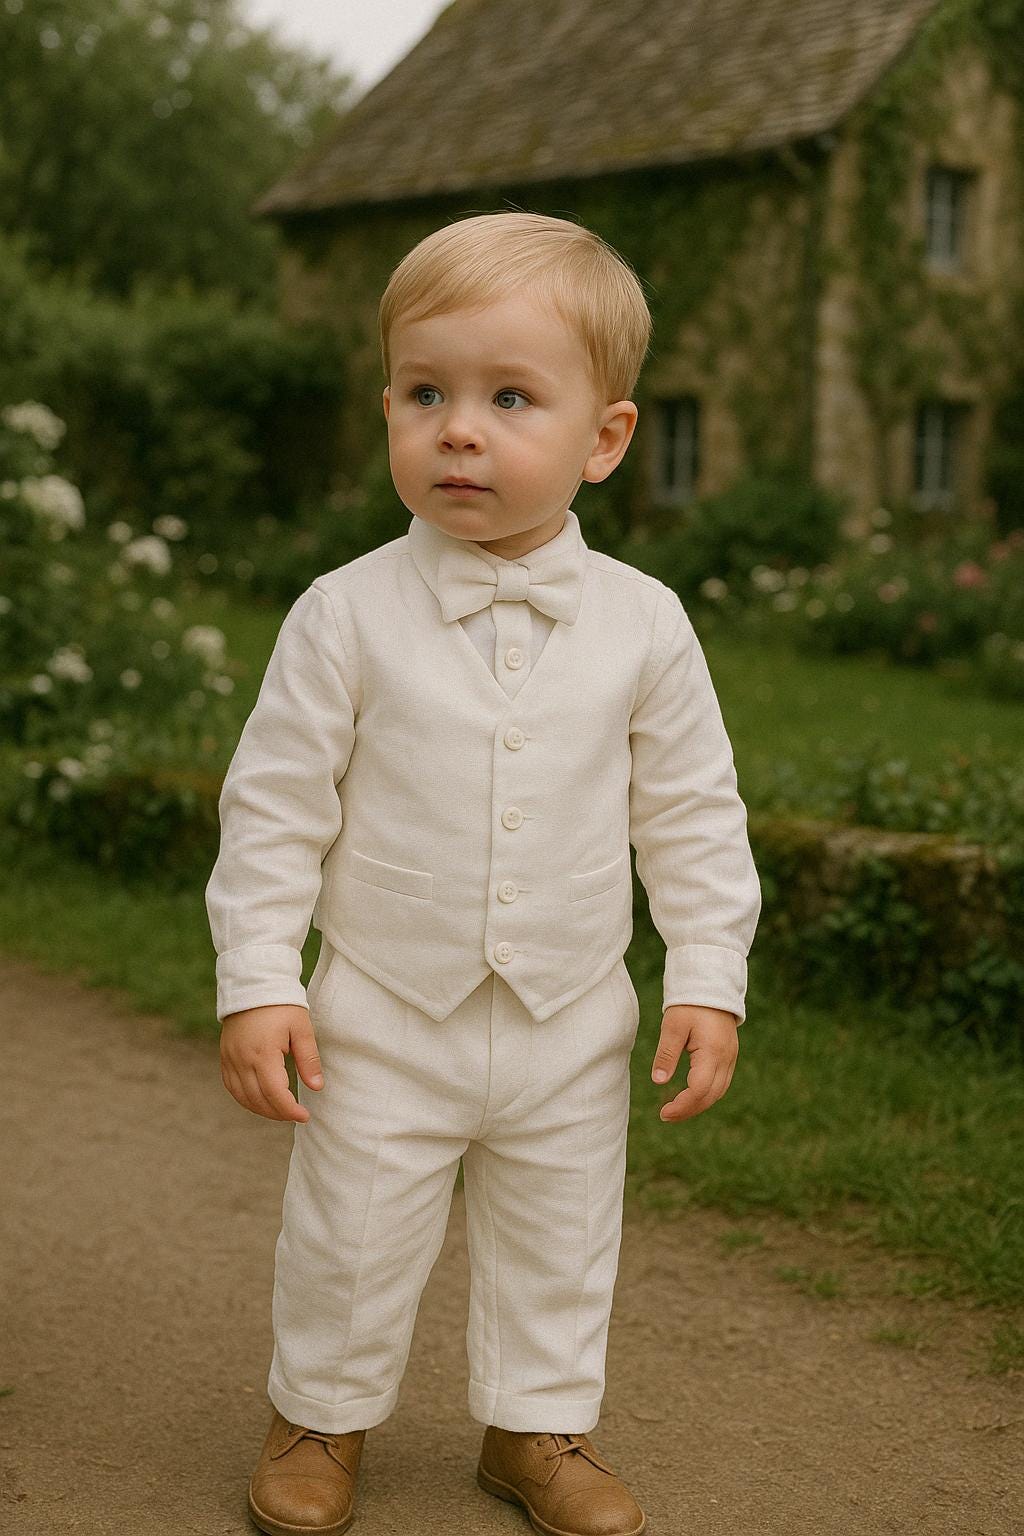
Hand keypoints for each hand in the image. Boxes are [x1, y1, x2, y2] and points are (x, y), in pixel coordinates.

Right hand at [220, 1003, 324, 1122]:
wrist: (253, 984)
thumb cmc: (282, 1004)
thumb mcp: (302, 1028)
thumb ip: (309, 1059)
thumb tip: (316, 1087)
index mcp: (263, 1053)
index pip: (275, 1094)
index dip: (290, 1110)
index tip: (305, 1117)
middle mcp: (242, 1059)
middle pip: (258, 1099)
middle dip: (278, 1113)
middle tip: (295, 1115)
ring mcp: (230, 1058)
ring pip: (242, 1096)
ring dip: (261, 1109)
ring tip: (280, 1111)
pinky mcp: (224, 1055)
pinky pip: (231, 1086)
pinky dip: (245, 1098)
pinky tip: (259, 1100)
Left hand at [651, 1004, 738, 1121]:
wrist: (712, 985)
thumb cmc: (690, 1004)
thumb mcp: (672, 1026)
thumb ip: (666, 1055)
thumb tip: (658, 1081)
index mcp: (712, 1052)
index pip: (699, 1090)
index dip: (682, 1105)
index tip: (664, 1112)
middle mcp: (726, 1059)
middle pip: (711, 1096)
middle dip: (689, 1110)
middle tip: (666, 1115)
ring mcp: (731, 1057)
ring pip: (718, 1092)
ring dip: (699, 1104)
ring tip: (676, 1109)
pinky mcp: (730, 1055)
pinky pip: (721, 1082)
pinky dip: (707, 1094)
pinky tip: (691, 1095)